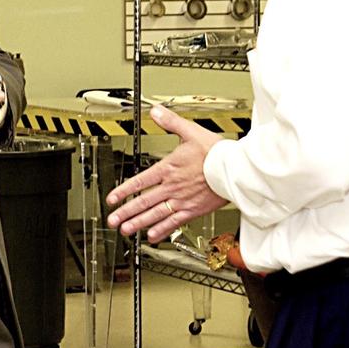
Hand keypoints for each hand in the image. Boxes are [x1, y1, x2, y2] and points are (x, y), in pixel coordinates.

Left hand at [104, 105, 228, 242]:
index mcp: (168, 169)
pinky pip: (174, 222)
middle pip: (143, 201)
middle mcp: (172, 187)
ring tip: (125, 229)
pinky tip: (152, 235)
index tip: (111, 199)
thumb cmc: (216, 152)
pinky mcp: (193, 210)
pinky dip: (161, 230)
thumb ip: (170, 122)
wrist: (236, 169)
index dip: (123, 191)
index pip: (140, 182)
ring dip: (138, 223)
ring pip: (155, 214)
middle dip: (125, 212)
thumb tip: (156, 112)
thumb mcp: (191, 132)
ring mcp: (182, 200)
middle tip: (112, 220)